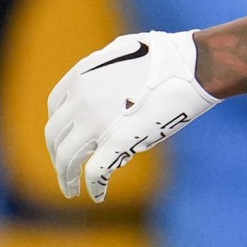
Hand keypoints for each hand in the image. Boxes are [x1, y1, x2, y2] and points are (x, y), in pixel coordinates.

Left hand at [44, 31, 218, 202]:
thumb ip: (101, 72)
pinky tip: (97, 195)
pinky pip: (96, 171)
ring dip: (66, 177)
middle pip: (55, 137)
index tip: (64, 140)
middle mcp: (81, 101)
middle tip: (65, 170)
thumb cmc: (165, 56)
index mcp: (80, 77)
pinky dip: (94, 187)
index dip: (59, 129)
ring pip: (68, 158)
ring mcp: (97, 123)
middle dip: (58, 156)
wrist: (191, 67)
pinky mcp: (119, 143)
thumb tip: (98, 90)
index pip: (55, 109)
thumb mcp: (119, 52)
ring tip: (70, 190)